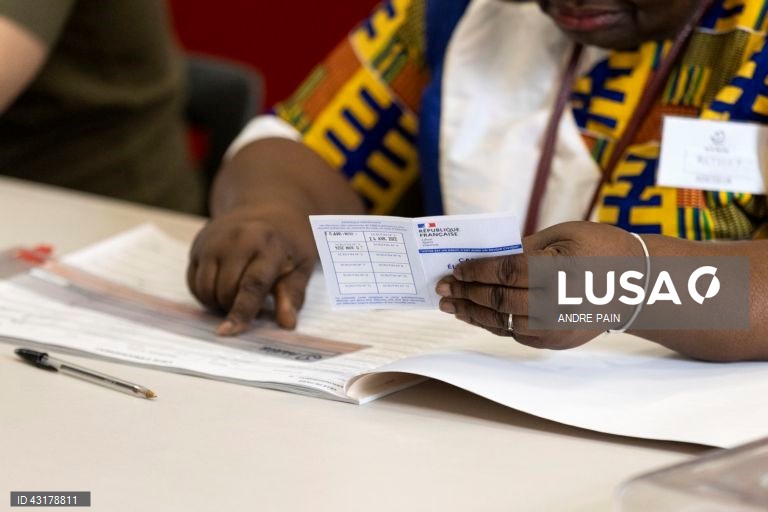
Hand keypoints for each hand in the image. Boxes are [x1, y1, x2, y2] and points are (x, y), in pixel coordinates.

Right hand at [187, 206, 316, 334]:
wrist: (268, 210)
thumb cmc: (288, 244)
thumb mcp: (301, 266)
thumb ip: (292, 294)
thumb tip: (287, 324)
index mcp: (268, 245)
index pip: (252, 285)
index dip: (241, 312)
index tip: (229, 331)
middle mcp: (236, 239)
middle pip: (225, 290)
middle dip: (235, 306)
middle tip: (252, 301)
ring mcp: (213, 240)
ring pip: (205, 288)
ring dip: (218, 302)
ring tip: (238, 293)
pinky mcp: (198, 244)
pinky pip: (193, 282)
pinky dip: (206, 293)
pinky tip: (223, 285)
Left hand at [435, 221, 642, 349]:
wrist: (636, 285)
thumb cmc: (598, 249)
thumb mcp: (563, 235)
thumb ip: (524, 248)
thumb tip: (484, 259)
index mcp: (559, 270)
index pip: (506, 271)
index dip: (476, 271)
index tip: (456, 268)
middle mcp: (557, 303)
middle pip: (499, 300)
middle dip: (465, 293)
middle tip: (442, 288)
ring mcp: (557, 327)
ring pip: (502, 322)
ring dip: (471, 313)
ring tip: (450, 305)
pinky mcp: (556, 341)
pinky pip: (514, 333)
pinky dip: (492, 323)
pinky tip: (474, 314)